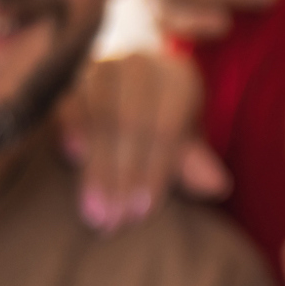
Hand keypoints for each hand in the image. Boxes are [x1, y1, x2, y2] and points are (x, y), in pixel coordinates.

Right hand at [61, 49, 229, 230]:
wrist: (131, 82)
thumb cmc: (165, 120)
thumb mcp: (186, 138)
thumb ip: (194, 160)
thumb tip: (217, 186)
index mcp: (178, 78)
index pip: (165, 129)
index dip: (153, 172)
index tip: (142, 213)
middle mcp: (141, 64)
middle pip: (128, 123)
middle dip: (119, 178)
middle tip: (112, 222)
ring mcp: (103, 63)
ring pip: (97, 115)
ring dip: (94, 167)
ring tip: (92, 212)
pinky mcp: (71, 72)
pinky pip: (67, 101)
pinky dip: (70, 128)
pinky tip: (70, 156)